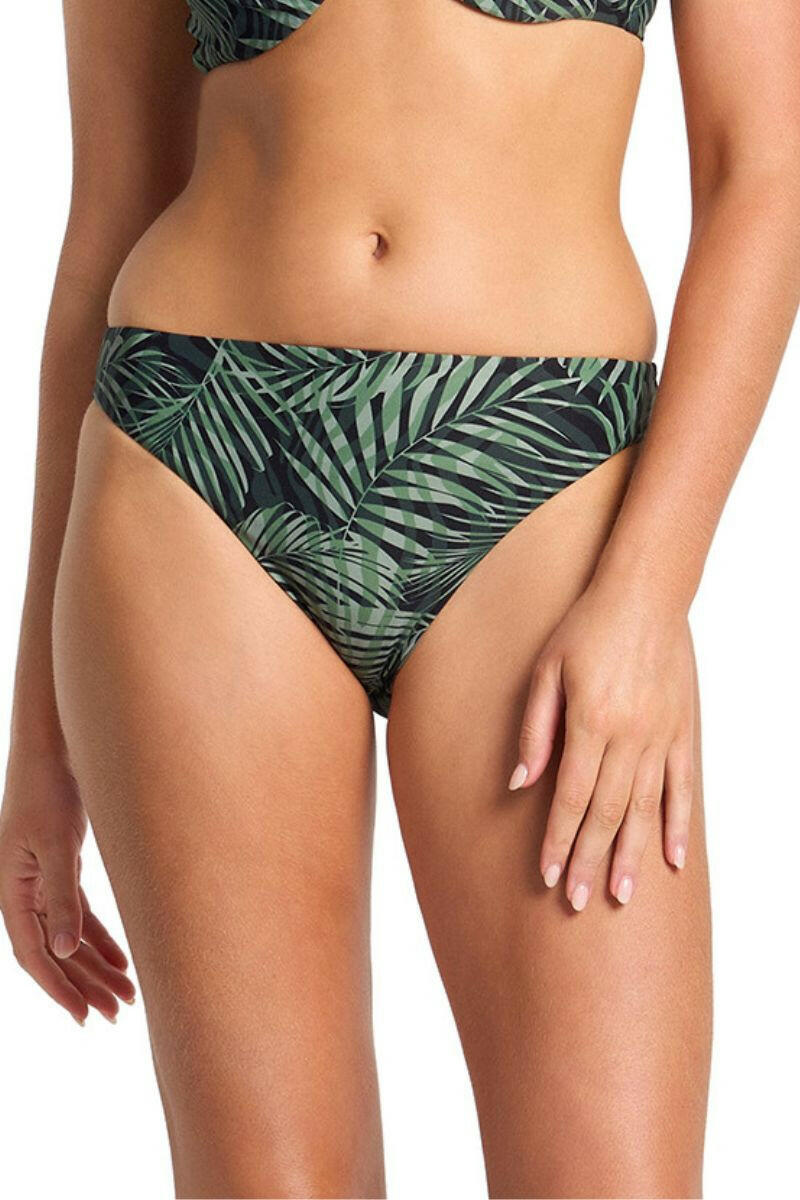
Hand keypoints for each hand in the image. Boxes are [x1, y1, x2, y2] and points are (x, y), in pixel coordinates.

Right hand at [0, 746, 135, 1022]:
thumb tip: (62, 950)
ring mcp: (41, 880)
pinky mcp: (61, 867)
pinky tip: (123, 960)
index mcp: (11, 890)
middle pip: (54, 952)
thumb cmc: (49, 789)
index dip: (58, 987)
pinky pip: (80, 914)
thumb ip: (62, 897)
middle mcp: (22, 891)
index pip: (32, 953)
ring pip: (69, 936)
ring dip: (96, 966)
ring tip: (127, 996)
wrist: (53, 748)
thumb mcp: (58, 844)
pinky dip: (101, 937)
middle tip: (116, 1013)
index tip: (83, 1015)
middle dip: (85, 984)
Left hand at [508, 576, 694, 909]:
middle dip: (588, 860)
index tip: (548, 876)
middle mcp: (628, 736)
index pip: (570, 797)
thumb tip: (521, 783)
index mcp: (590, 722)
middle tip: (578, 901)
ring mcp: (660, 736)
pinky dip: (678, 824)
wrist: (645, 594)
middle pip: (607, 812)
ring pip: (645, 808)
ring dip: (631, 855)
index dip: (557, 839)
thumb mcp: (546, 670)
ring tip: (620, 895)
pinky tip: (673, 858)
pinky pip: (682, 787)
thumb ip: (535, 728)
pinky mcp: (682, 731)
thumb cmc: (586, 627)